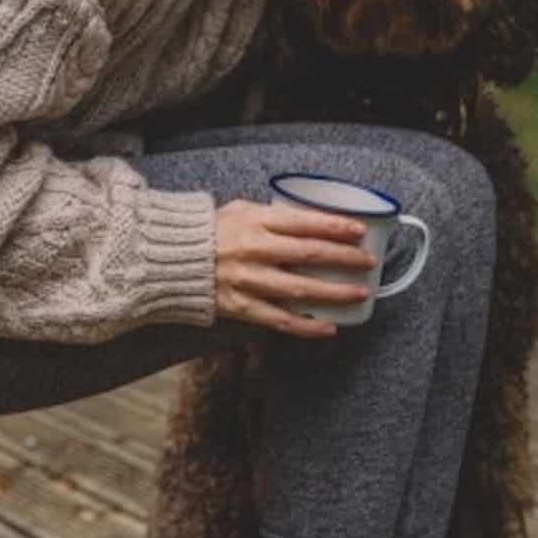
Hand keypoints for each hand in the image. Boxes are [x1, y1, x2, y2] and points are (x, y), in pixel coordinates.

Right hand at [213, 198, 373, 337]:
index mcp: (255, 222)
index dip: (336, 226)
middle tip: (368, 263)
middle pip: (310, 255)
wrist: (169, 261)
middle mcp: (254, 251)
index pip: (305, 223)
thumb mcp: (239, 211)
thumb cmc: (207, 233)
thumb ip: (272, 216)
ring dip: (335, 293)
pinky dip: (306, 325)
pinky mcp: (240, 306)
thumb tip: (307, 219)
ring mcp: (248, 281)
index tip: (358, 231)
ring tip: (359, 293)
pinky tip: (329, 326)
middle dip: (345, 259)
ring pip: (301, 289)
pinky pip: (280, 320)